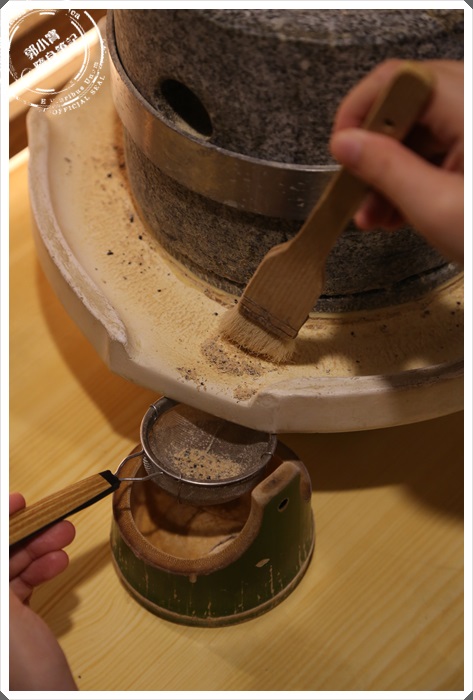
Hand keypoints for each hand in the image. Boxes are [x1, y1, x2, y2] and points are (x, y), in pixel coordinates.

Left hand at [9, 493, 77, 689]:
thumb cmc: (20, 669)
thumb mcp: (3, 612)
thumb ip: (0, 564)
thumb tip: (4, 528)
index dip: (1, 524)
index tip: (20, 501)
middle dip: (22, 535)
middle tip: (53, 516)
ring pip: (8, 571)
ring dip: (37, 551)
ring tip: (66, 537)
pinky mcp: (9, 627)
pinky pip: (20, 588)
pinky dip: (40, 572)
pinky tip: (60, 561)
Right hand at [330, 59, 463, 263]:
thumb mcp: (437, 207)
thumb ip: (386, 170)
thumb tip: (347, 146)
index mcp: (470, 108)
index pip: (399, 80)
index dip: (361, 110)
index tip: (342, 147)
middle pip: (405, 108)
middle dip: (373, 152)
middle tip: (355, 188)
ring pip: (417, 133)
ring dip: (388, 173)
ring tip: (374, 213)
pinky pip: (435, 152)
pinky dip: (410, 180)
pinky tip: (396, 210)